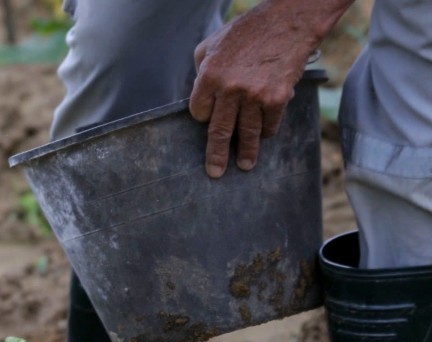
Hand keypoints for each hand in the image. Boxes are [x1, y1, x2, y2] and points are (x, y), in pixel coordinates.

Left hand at [189, 1, 337, 177]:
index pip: (199, 112)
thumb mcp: (212, 44)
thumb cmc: (247, 31)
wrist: (289, 21)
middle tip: (215, 172)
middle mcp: (230, 89)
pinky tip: (264, 137)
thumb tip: (199, 94)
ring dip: (246, 152)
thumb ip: (201, 70)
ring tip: (245, 165)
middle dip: (216, 155)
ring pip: (246, 133)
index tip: (207, 119)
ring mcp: (255, 96)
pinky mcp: (277, 98)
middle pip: (219, 131)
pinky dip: (266, 132)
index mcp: (209, 76)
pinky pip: (269, 125)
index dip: (203, 116)